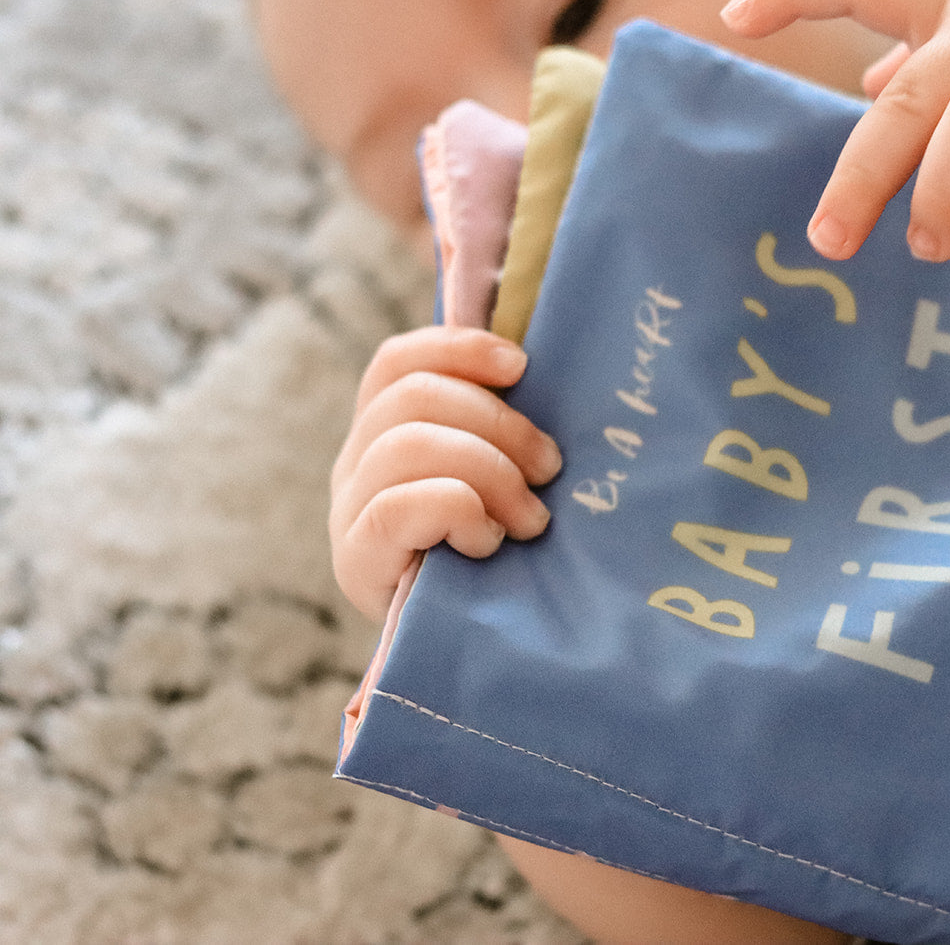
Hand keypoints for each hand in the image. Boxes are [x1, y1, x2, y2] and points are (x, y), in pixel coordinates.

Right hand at [329, 326, 561, 620]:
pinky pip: (397, 506)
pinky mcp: (355, 561)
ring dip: (489, 472)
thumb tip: (538, 365)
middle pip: (412, 397)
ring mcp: (347, 512)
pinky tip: (488, 542)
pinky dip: (458, 511)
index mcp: (382, 431)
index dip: (458, 349)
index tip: (522, 365)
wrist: (461, 651)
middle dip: (498, 424)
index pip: (397, 362)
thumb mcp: (497, 484)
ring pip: (407, 444)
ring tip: (531, 518)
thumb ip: (498, 433)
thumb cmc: (495, 559)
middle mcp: (354, 465)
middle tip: (551, 468)